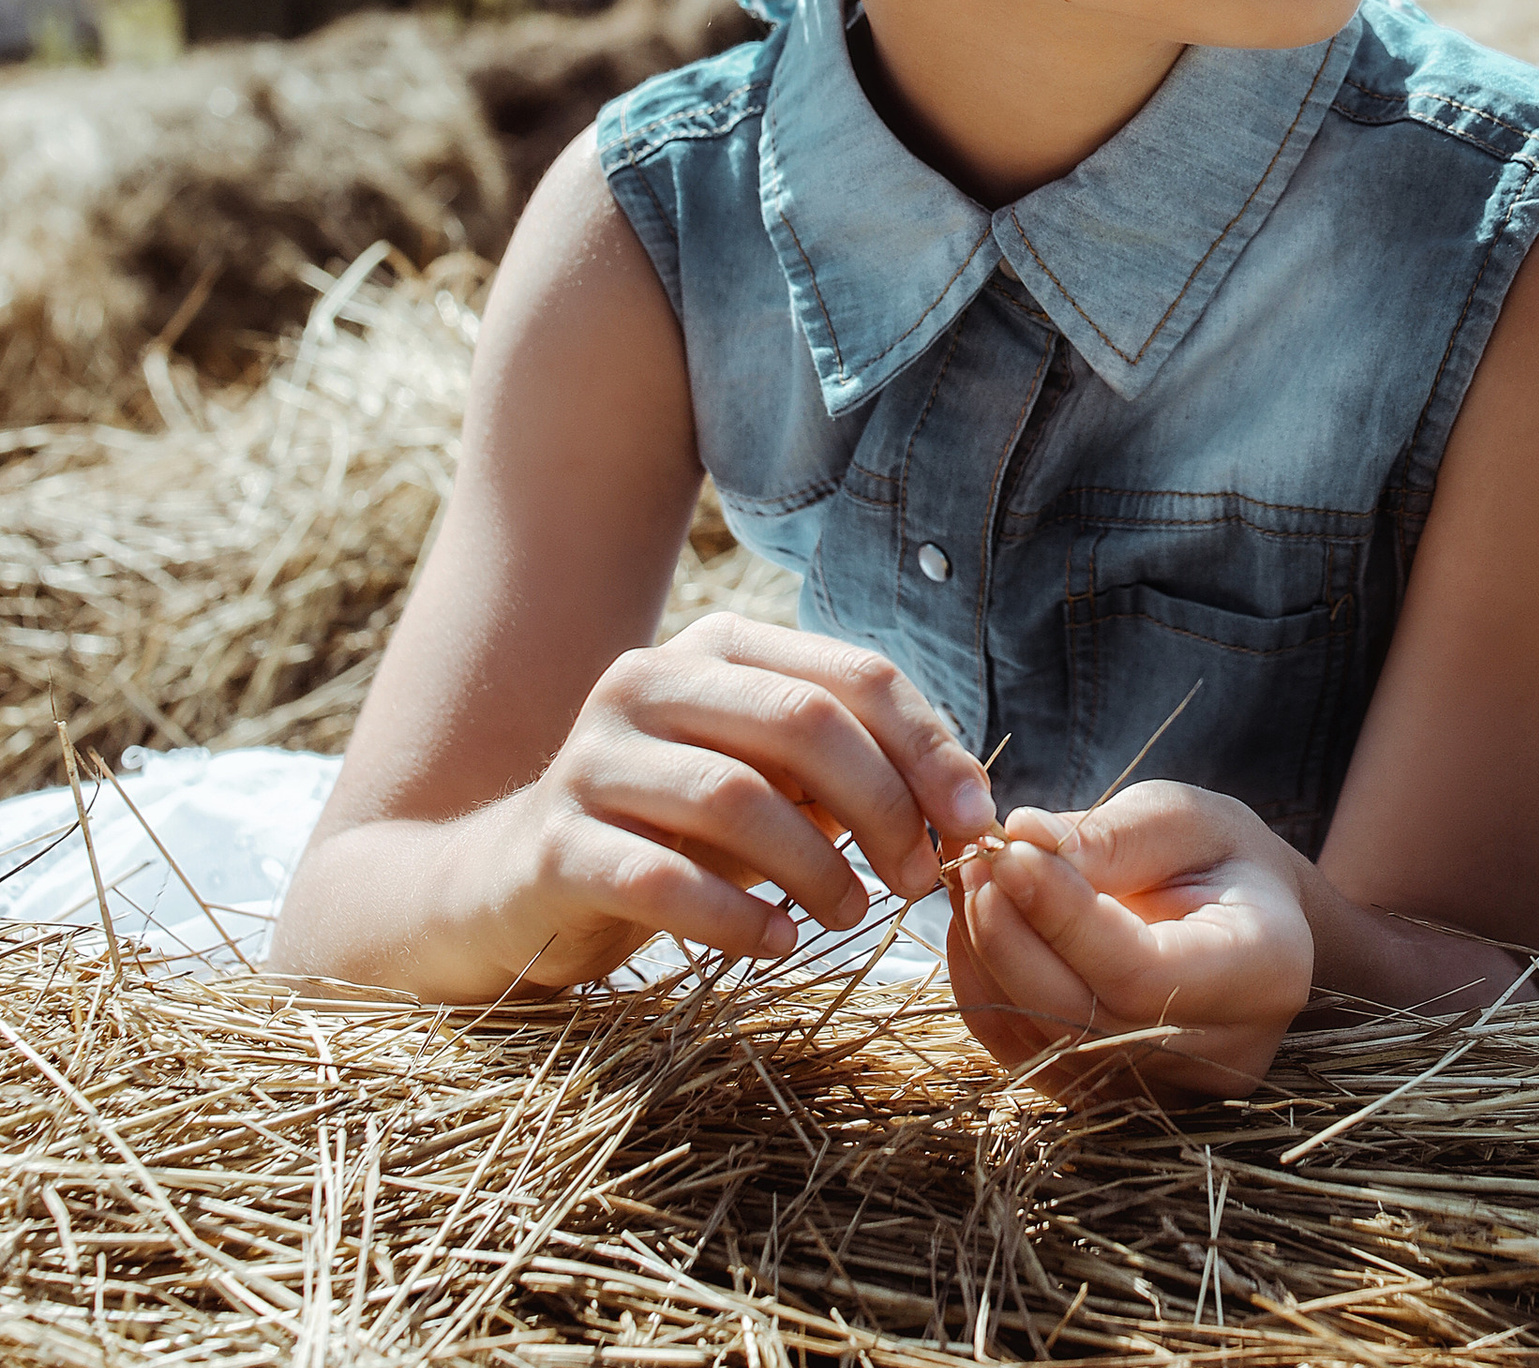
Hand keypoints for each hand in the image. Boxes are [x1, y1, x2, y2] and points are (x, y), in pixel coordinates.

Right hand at [461, 613, 995, 991]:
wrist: (505, 889)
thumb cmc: (670, 833)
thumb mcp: (768, 786)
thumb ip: (851, 774)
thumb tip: (966, 804)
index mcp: (720, 649)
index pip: (854, 675)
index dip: (929, 747)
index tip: (977, 821)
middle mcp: (650, 681)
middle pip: (804, 723)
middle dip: (884, 806)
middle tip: (920, 881)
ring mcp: (592, 758)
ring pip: (736, 796)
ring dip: (817, 867)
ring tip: (852, 916)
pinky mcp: (550, 844)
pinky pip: (657, 877)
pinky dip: (734, 916)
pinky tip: (777, 946)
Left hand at [946, 780, 1314, 1102]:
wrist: (1250, 923)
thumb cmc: (1222, 858)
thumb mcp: (1187, 820)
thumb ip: (1113, 835)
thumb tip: (1022, 838)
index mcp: (1264, 973)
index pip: (1143, 972)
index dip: (1064, 919)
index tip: (1009, 852)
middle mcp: (1223, 1056)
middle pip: (1084, 1021)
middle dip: (1011, 939)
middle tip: (974, 860)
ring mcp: (1165, 1092)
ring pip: (1044, 1043)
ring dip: (988, 959)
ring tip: (971, 878)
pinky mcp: (1111, 1099)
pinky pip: (1026, 1055)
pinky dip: (987, 989)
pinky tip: (977, 923)